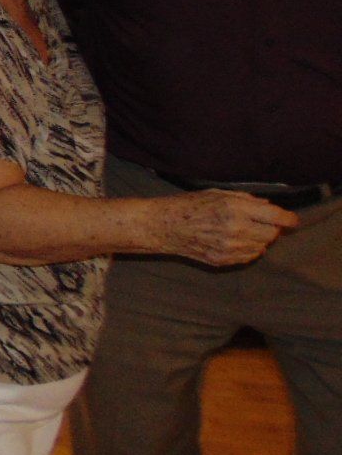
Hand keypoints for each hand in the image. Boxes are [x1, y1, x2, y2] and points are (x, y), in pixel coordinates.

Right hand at [155, 189, 297, 266]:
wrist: (162, 226)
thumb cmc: (188, 205)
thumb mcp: (217, 194)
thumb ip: (245, 200)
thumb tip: (267, 206)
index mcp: (234, 209)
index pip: (275, 217)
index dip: (288, 219)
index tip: (292, 220)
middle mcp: (235, 230)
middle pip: (271, 234)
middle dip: (270, 228)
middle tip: (259, 222)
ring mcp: (229, 248)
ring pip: (261, 247)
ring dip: (258, 240)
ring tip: (241, 231)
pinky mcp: (223, 260)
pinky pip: (248, 257)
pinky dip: (247, 249)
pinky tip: (233, 241)